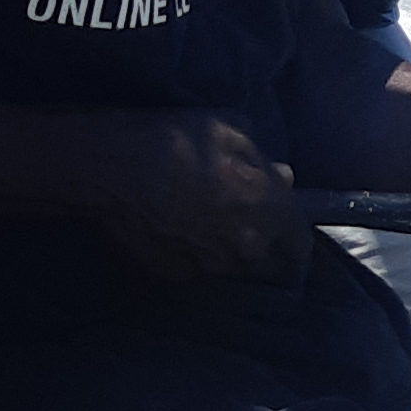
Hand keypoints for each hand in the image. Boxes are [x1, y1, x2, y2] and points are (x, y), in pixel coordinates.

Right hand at [93, 112, 304, 289]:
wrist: (110, 168)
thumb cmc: (174, 140)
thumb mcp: (228, 132)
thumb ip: (262, 161)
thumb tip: (283, 177)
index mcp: (269, 213)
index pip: (300, 244)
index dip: (292, 236)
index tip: (283, 230)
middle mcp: (246, 249)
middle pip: (268, 262)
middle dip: (262, 247)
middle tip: (241, 227)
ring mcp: (210, 269)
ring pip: (232, 270)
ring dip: (228, 256)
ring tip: (206, 231)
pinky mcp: (174, 278)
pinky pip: (196, 273)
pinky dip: (193, 260)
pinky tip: (178, 238)